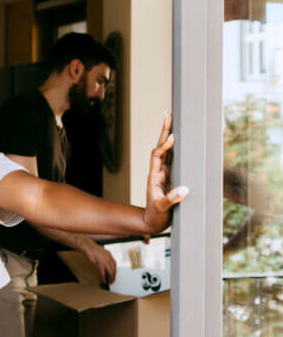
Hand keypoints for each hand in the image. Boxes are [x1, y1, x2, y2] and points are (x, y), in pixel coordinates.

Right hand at [83, 241, 116, 283]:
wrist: (88, 247)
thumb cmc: (93, 249)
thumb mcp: (102, 253)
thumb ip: (105, 258)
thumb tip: (105, 265)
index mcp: (110, 255)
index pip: (115, 265)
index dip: (115, 270)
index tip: (114, 274)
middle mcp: (109, 258)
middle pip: (114, 269)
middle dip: (114, 276)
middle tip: (112, 280)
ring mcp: (105, 262)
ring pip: (111, 272)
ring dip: (111, 278)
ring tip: (110, 281)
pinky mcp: (100, 264)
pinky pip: (103, 273)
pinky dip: (104, 278)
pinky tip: (104, 280)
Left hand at [142, 111, 188, 232]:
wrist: (152, 222)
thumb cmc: (155, 215)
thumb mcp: (162, 208)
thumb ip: (171, 199)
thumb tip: (184, 190)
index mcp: (155, 176)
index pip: (158, 156)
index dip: (165, 146)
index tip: (173, 137)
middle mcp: (158, 171)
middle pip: (161, 147)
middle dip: (165, 131)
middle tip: (169, 114)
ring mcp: (164, 172)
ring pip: (167, 150)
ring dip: (170, 135)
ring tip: (173, 118)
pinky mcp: (170, 176)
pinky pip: (173, 158)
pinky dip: (176, 147)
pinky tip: (179, 137)